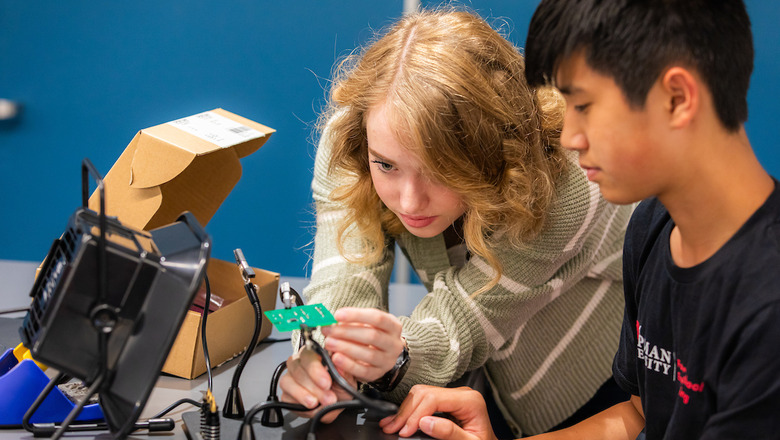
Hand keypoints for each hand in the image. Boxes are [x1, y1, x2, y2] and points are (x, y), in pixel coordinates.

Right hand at [279, 347, 356, 422]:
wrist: (339, 401)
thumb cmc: (341, 385)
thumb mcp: (347, 379)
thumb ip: (343, 372)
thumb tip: (339, 366)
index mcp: (314, 352)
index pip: (309, 355)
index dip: (316, 370)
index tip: (327, 383)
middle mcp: (298, 362)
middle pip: (297, 369)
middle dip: (313, 386)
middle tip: (327, 398)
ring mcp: (290, 377)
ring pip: (288, 382)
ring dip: (303, 395)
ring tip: (317, 404)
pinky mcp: (286, 394)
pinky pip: (286, 397)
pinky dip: (299, 404)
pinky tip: (312, 408)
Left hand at [321, 307, 403, 382]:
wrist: (382, 354)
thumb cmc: (370, 334)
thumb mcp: (365, 324)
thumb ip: (350, 322)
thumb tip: (330, 321)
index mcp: (393, 326)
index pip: (377, 318)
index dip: (356, 315)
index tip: (337, 315)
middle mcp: (394, 344)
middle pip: (372, 336)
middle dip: (347, 332)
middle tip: (328, 330)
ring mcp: (388, 360)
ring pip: (369, 354)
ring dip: (346, 348)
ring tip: (329, 343)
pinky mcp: (379, 374)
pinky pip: (364, 371)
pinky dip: (348, 364)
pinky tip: (336, 358)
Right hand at [379, 385, 497, 439]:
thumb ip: (450, 433)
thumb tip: (426, 422)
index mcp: (470, 401)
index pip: (435, 398)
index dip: (416, 414)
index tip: (405, 431)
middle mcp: (462, 394)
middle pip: (425, 393)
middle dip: (406, 412)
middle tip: (392, 429)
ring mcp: (453, 396)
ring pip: (420, 394)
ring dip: (404, 410)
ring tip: (391, 425)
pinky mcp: (446, 401)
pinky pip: (423, 400)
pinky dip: (409, 410)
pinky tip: (398, 419)